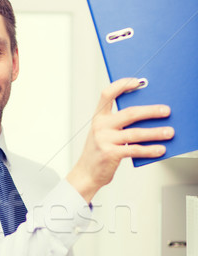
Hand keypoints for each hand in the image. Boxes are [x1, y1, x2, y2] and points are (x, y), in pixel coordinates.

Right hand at [66, 78, 173, 202]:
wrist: (86, 174)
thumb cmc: (99, 152)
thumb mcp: (105, 134)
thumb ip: (120, 124)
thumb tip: (148, 116)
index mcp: (99, 117)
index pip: (108, 94)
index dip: (122, 85)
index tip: (138, 82)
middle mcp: (100, 126)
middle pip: (129, 113)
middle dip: (151, 111)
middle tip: (166, 111)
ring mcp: (104, 140)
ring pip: (135, 133)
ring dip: (155, 132)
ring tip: (169, 132)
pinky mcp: (110, 154)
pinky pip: (134, 150)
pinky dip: (149, 150)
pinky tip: (160, 149)